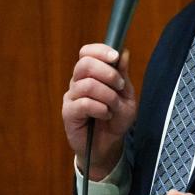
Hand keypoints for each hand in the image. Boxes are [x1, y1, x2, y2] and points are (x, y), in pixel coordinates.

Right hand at [61, 44, 136, 179]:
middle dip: (108, 73)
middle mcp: (78, 82)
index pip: (87, 52)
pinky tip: (105, 115)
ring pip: (87, 85)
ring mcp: (71, 97)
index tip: (115, 57)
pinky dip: (101, 109)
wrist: (109, 143)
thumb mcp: (126, 94)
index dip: (100, 51)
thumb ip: (123, 74)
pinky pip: (84, 104)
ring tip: (113, 106)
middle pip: (85, 64)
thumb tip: (123, 52)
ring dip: (108, 95)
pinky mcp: (68, 113)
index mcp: (91, 74)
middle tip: (119, 86)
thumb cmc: (116, 118)